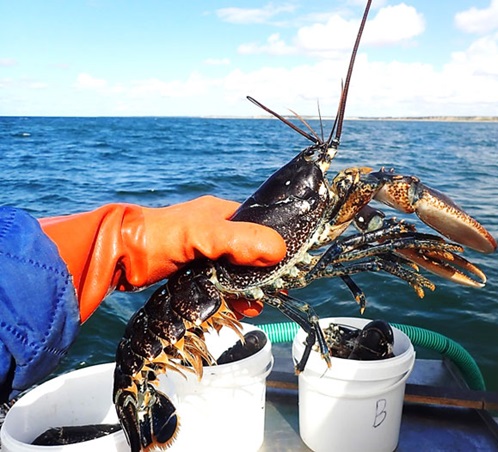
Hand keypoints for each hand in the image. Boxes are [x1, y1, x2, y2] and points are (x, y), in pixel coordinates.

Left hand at [40, 196, 285, 320]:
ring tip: (251, 308)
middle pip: (250, 255)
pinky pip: (220, 286)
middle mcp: (217, 232)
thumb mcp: (203, 235)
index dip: (274, 248)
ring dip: (246, 291)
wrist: (117, 256)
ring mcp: (204, 254)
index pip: (260, 228)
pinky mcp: (193, 273)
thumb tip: (279, 249)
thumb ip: (239, 240)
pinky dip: (229, 298)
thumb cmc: (159, 237)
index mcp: (223, 214)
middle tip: (268, 296)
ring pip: (236, 273)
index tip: (285, 270)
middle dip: (260, 276)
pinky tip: (235, 310)